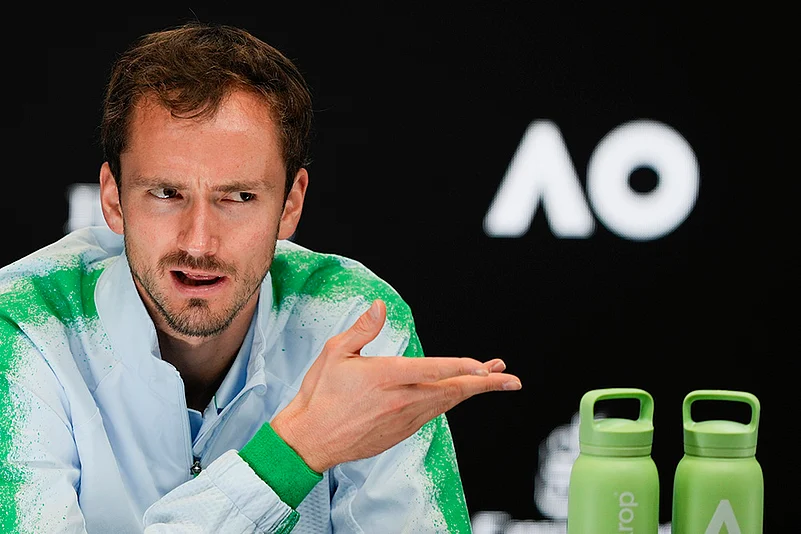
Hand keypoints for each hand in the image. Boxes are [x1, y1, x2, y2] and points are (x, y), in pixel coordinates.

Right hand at [270, 299, 520, 472]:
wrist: (310, 439)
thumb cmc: (320, 393)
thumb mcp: (335, 352)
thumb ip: (363, 328)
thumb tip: (381, 305)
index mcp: (387, 377)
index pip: (435, 370)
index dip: (464, 367)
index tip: (487, 365)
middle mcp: (402, 400)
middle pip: (453, 391)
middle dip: (485, 384)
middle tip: (512, 379)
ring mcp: (403, 419)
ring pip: (446, 403)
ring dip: (471, 391)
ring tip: (494, 381)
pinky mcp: (401, 431)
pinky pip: (432, 414)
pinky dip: (449, 401)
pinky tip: (456, 393)